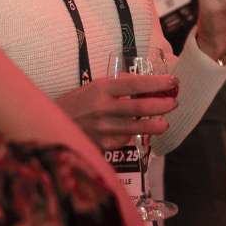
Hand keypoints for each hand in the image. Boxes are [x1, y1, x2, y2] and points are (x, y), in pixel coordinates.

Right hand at [56, 74, 178, 148]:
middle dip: (161, 105)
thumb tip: (145, 86)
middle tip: (174, 103)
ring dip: (154, 125)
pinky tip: (134, 133)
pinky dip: (131, 136)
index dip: (157, 83)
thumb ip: (118, 86)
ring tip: (165, 124)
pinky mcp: (101, 144)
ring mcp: (102, 128)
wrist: (51, 124)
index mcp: (102, 88)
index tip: (172, 81)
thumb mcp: (94, 86)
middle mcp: (103, 107)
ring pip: (136, 128)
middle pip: (140, 107)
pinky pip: (123, 140)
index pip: (135, 84)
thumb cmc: (76, 102)